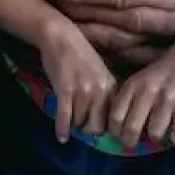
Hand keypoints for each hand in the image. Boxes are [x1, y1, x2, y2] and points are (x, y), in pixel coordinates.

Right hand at [37, 18, 117, 144]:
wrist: (60, 37)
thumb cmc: (79, 56)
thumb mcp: (101, 73)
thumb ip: (106, 94)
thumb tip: (107, 121)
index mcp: (112, 87)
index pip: (114, 120)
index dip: (105, 129)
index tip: (97, 130)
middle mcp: (101, 91)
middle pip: (97, 127)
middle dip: (87, 128)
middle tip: (80, 122)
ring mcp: (83, 90)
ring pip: (79, 122)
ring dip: (73, 122)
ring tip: (68, 113)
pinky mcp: (65, 89)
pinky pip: (65, 116)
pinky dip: (62, 129)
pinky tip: (61, 137)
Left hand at [105, 49, 174, 147]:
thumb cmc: (157, 76)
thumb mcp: (136, 81)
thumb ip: (126, 101)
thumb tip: (115, 129)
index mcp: (132, 86)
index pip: (115, 117)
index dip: (115, 132)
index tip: (119, 136)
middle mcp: (147, 92)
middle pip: (131, 128)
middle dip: (131, 141)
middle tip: (135, 142)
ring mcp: (167, 100)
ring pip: (155, 134)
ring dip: (155, 140)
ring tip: (157, 135)